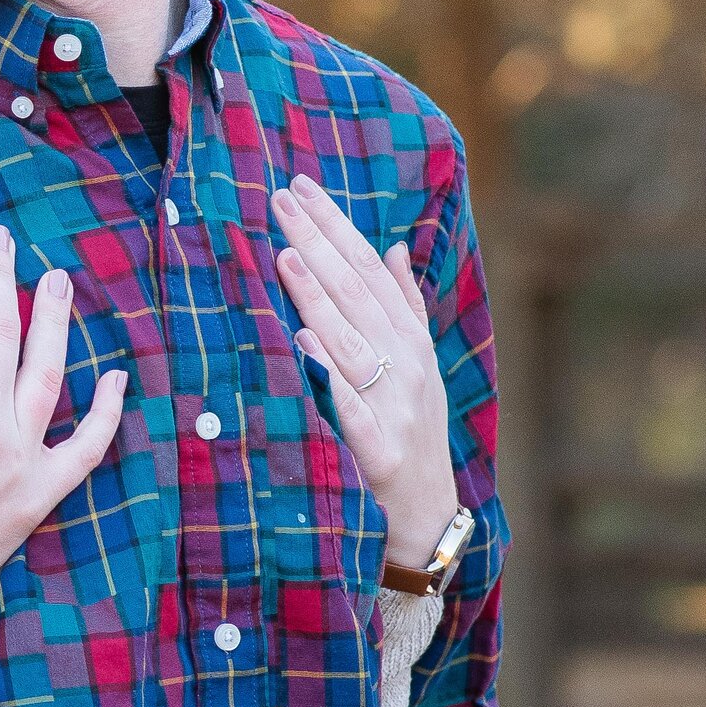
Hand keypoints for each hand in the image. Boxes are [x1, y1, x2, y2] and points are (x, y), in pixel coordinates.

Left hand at [270, 178, 456, 571]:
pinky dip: (329, 374)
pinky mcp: (381, 453)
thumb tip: (393, 247)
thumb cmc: (410, 434)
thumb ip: (402, 305)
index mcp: (410, 341)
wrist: (426, 519)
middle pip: (357, 294)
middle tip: (280, 200)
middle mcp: (407, 366)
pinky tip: (302, 341)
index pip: (369, 269)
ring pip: (352, 342)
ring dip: (319, 298)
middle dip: (318, 243)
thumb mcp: (415, 366)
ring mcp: (396, 408)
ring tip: (286, 255)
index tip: (301, 187)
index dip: (336, 227)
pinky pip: (351, 408)